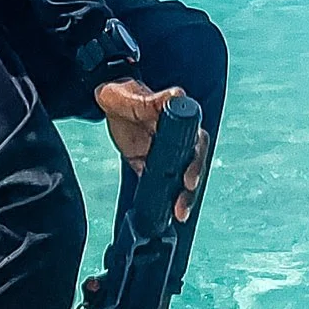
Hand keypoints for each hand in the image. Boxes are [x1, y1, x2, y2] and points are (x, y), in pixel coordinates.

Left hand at [94, 78, 208, 218]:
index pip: (197, 145)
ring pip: (181, 178)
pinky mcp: (154, 165)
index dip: (196, 164)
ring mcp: (168, 154)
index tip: (188, 180)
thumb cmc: (128, 96)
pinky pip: (164, 184)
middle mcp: (180, 140)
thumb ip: (157, 99)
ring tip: (179, 213)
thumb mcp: (139, 98)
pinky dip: (166, 199)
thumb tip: (178, 95)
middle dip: (189, 188)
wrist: (111, 104)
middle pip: (193, 167)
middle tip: (181, 205)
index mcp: (182, 123)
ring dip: (182, 197)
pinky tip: (167, 213)